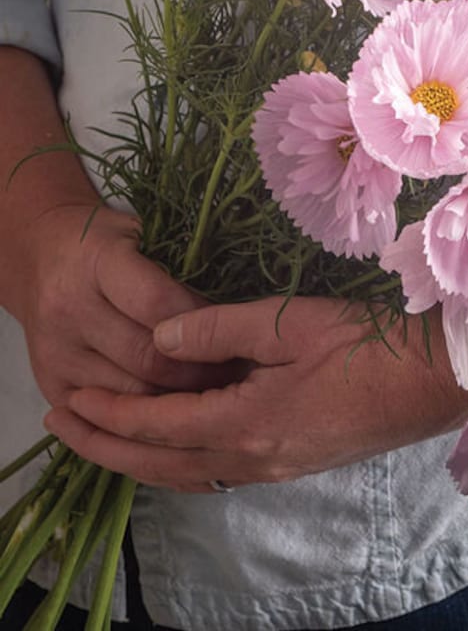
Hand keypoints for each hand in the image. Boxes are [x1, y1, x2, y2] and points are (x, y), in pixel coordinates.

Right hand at [7, 202, 229, 405]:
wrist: (45, 256)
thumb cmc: (114, 243)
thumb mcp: (148, 233)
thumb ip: (184, 266)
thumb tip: (238, 309)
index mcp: (98, 263)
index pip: (158, 304)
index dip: (203, 322)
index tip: (237, 331)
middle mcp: (69, 309)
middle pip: (147, 358)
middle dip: (200, 370)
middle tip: (240, 374)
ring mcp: (56, 352)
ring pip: (131, 394)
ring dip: (179, 400)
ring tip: (220, 393)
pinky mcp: (51, 385)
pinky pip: (107, 416)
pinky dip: (149, 415)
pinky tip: (181, 408)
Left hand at [43, 296, 467, 492]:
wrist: (436, 380)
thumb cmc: (369, 344)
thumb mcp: (293, 323)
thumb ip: (220, 329)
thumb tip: (158, 340)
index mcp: (246, 424)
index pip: (155, 427)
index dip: (107, 414)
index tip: (67, 399)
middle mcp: (253, 459)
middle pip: (160, 464)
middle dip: (105, 448)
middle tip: (64, 424)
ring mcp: (277, 467)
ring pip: (187, 474)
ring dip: (139, 458)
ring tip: (107, 435)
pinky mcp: (296, 463)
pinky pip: (217, 471)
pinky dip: (179, 460)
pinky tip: (180, 439)